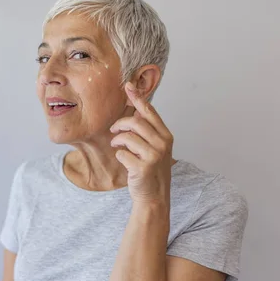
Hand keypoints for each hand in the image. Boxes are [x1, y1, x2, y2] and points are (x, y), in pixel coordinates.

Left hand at [110, 83, 173, 204]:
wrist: (153, 195)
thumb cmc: (150, 168)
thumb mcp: (154, 147)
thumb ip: (146, 130)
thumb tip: (133, 110)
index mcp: (166, 135)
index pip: (149, 112)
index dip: (138, 98)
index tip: (128, 85)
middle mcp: (163, 143)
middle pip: (135, 122)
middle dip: (119, 124)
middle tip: (113, 130)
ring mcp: (154, 155)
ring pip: (127, 137)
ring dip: (117, 141)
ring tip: (118, 146)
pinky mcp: (143, 167)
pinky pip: (122, 153)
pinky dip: (119, 155)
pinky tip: (124, 161)